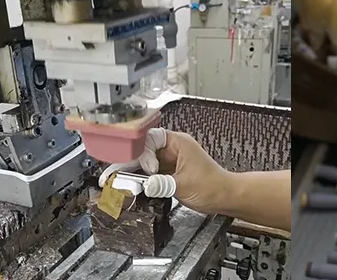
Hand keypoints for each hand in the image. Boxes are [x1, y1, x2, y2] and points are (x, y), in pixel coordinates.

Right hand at [98, 128, 232, 213]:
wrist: (225, 197)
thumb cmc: (213, 186)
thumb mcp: (184, 185)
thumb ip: (162, 184)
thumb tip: (144, 185)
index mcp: (177, 142)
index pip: (150, 139)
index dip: (143, 152)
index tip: (146, 169)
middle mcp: (171, 148)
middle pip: (142, 150)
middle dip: (127, 162)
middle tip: (111, 173)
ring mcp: (169, 160)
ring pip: (143, 162)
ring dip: (131, 172)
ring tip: (114, 180)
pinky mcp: (167, 172)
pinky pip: (148, 173)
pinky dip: (139, 179)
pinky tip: (129, 186)